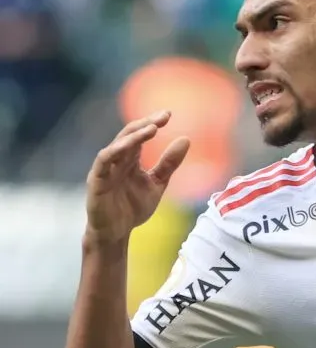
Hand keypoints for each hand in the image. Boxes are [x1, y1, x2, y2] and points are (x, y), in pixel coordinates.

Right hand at [84, 110, 189, 244]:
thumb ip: (169, 163)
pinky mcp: (96, 182)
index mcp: (130, 159)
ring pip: (116, 146)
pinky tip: (127, 146)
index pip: (139, 135)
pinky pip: (103, 162)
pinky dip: (114, 151)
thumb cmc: (133, 207)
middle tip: (163, 116)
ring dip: (133, 136)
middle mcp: (116, 161)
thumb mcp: (157, 183)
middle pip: (128, 135)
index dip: (152, 123)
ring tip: (151, 129)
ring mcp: (105, 170)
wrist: (116, 233)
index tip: (168, 114)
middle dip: (145, 124)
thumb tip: (186, 139)